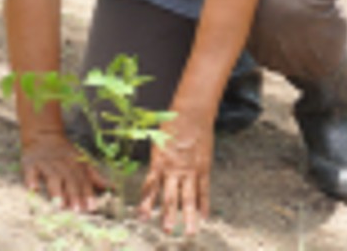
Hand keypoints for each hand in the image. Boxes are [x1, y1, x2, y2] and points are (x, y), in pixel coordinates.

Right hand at [21, 133, 108, 211]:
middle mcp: (62, 164)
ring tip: (59, 205)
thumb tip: (112, 187)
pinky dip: (31, 179)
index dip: (87, 193)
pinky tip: (33, 189)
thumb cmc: (64, 153)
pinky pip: (31, 171)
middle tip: (77, 211)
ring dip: (56, 191)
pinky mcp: (31, 163)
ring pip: (52, 177)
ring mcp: (46, 164)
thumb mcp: (81, 161)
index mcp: (75, 164)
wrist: (43, 134)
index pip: (83, 180)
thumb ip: (94, 176)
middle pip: (69, 180)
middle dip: (74, 195)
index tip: (92, 208)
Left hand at [138, 110, 213, 235]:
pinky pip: (203, 189)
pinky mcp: (203, 167)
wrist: (191, 113)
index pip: (151, 187)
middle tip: (166, 231)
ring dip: (188, 216)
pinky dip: (204, 203)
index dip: (146, 203)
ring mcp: (190, 170)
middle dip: (167, 215)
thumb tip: (154, 172)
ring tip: (188, 232)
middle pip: (170, 197)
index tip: (142, 218)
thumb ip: (157, 159)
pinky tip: (204, 216)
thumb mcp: (157, 140)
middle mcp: (173, 169)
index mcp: (159, 162)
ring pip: (189, 198)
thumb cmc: (172, 124)